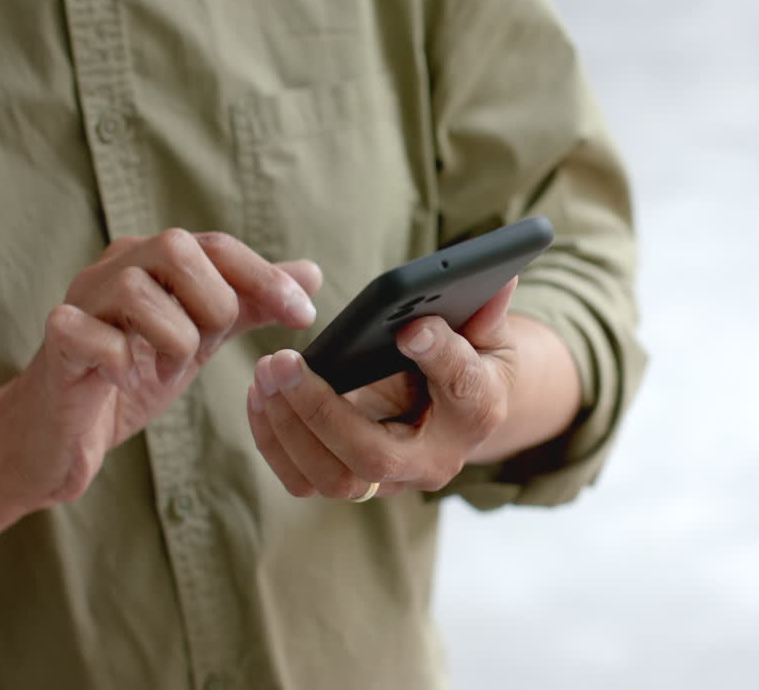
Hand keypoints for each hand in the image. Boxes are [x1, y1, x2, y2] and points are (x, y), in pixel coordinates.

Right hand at [0, 230, 322, 510]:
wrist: (57, 438)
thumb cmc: (128, 379)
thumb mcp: (202, 339)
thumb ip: (250, 306)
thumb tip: (310, 273)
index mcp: (152, 262)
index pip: (216, 244)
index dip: (266, 277)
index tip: (304, 316)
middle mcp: (113, 269)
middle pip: (175, 245)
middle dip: (212, 302)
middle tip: (211, 345)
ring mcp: (78, 303)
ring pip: (136, 290)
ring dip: (171, 339)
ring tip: (167, 369)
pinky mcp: (52, 346)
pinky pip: (90, 335)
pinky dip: (121, 361)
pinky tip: (125, 379)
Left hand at [247, 278, 520, 498]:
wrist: (456, 411)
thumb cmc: (470, 361)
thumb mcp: (488, 333)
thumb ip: (485, 310)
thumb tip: (498, 277)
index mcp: (478, 412)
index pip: (462, 390)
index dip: (439, 357)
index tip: (410, 326)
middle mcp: (434, 460)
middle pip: (373, 457)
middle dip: (322, 412)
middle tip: (285, 361)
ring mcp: (390, 480)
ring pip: (331, 478)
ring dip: (288, 426)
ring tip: (265, 371)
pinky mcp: (351, 481)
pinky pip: (303, 479)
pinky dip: (273, 440)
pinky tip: (259, 395)